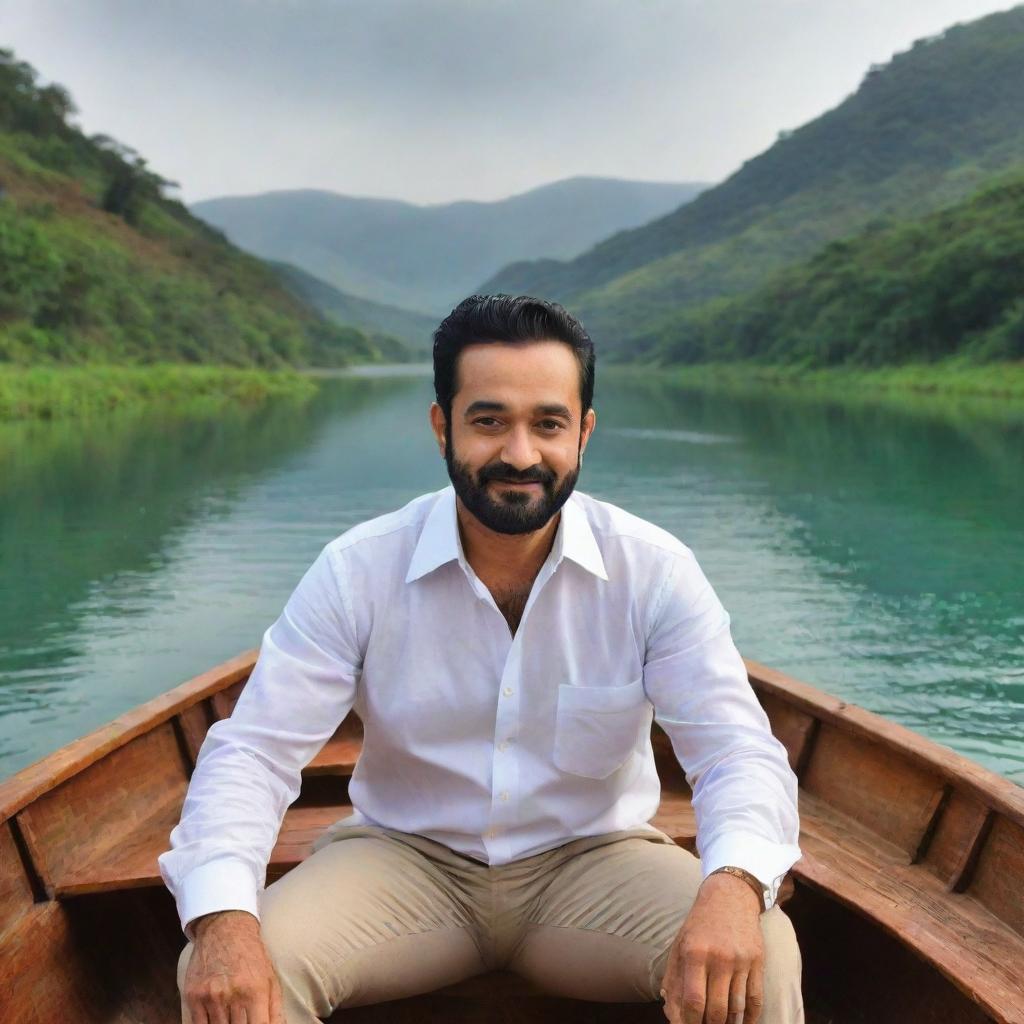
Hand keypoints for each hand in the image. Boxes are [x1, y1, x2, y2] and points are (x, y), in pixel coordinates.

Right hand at [184, 910, 284, 1023]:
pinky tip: (216, 1019)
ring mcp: (211, 996)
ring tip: (231, 1017)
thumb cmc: (252, 954)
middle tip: (242, 1019)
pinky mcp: (193, 996)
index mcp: (256, 990)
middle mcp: (232, 994)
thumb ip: (275, 1009)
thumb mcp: (270, 977)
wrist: (225, 928)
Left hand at [660, 872, 763, 1023]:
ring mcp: (741, 961)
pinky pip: (756, 999)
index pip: (693, 1001)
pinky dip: (750, 1017)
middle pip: (716, 1010)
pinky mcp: (758, 962)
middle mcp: (719, 958)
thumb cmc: (700, 924)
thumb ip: (673, 979)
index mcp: (695, 953)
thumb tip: (672, 1014)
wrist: (730, 897)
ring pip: (737, 1008)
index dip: (690, 1022)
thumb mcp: (680, 945)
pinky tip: (742, 1022)